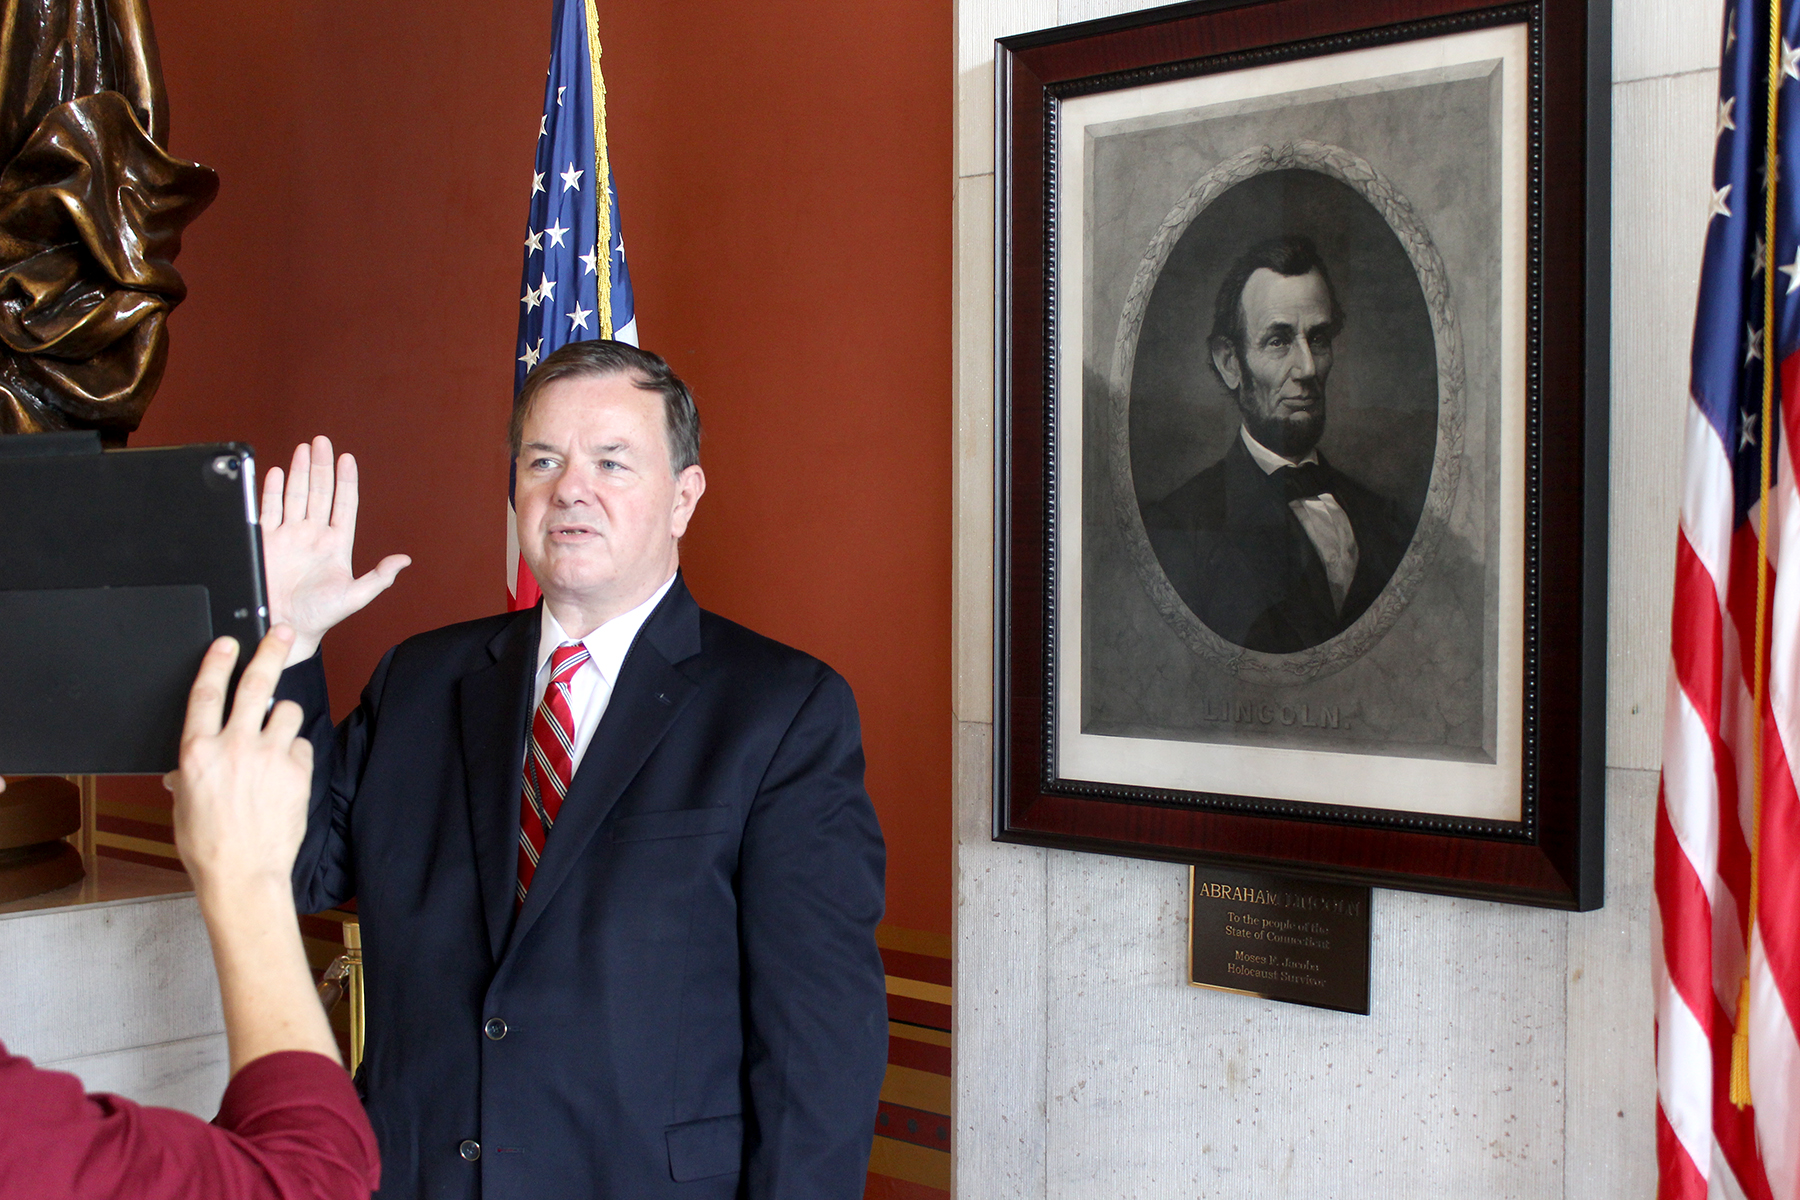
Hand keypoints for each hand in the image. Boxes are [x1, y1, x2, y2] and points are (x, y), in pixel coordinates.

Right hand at [165, 627, 313, 895]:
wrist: (243, 875)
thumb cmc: (208, 844)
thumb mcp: (185, 803)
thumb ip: (188, 775)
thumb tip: (182, 769)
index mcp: (198, 752)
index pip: (207, 693)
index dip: (218, 662)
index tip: (228, 642)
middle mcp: (234, 747)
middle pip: (255, 685)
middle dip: (269, 652)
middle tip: (280, 633)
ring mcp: (269, 757)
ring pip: (286, 712)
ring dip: (282, 718)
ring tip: (274, 739)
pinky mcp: (298, 771)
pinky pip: (301, 744)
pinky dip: (295, 753)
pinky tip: (284, 773)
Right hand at [261, 436, 410, 665]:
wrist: (283, 629)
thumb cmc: (319, 618)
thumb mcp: (354, 598)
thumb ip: (378, 578)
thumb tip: (403, 561)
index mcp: (336, 544)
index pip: (344, 504)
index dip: (346, 481)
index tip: (347, 459)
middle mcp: (313, 535)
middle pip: (319, 492)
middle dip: (321, 465)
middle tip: (322, 441)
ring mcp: (289, 536)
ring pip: (295, 495)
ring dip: (299, 471)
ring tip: (303, 449)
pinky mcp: (265, 541)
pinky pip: (269, 510)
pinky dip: (271, 490)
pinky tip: (275, 472)